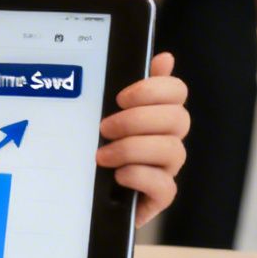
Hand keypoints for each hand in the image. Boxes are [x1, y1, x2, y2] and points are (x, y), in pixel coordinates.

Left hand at [97, 51, 189, 225]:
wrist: (79, 194)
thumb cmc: (93, 146)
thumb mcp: (103, 112)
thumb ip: (131, 88)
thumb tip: (165, 58)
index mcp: (159, 114)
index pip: (177, 91)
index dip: (153, 90)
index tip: (121, 98)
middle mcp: (169, 139)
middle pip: (178, 119)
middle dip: (137, 120)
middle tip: (105, 127)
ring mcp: (166, 170)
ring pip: (172, 151)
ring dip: (132, 149)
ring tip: (103, 155)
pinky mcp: (158, 198)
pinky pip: (165, 187)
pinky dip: (140, 177)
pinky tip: (118, 176)